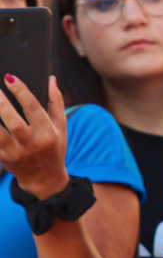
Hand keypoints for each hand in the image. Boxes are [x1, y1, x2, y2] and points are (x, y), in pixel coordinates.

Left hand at [0, 75, 67, 199]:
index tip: (9, 77)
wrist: (45, 180)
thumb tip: (50, 79)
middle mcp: (33, 145)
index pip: (33, 109)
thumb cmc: (54, 149)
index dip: (21, 91)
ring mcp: (17, 154)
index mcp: (48, 133)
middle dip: (2, 105)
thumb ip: (56, 103)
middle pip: (14, 123)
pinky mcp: (4, 159)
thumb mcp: (61, 128)